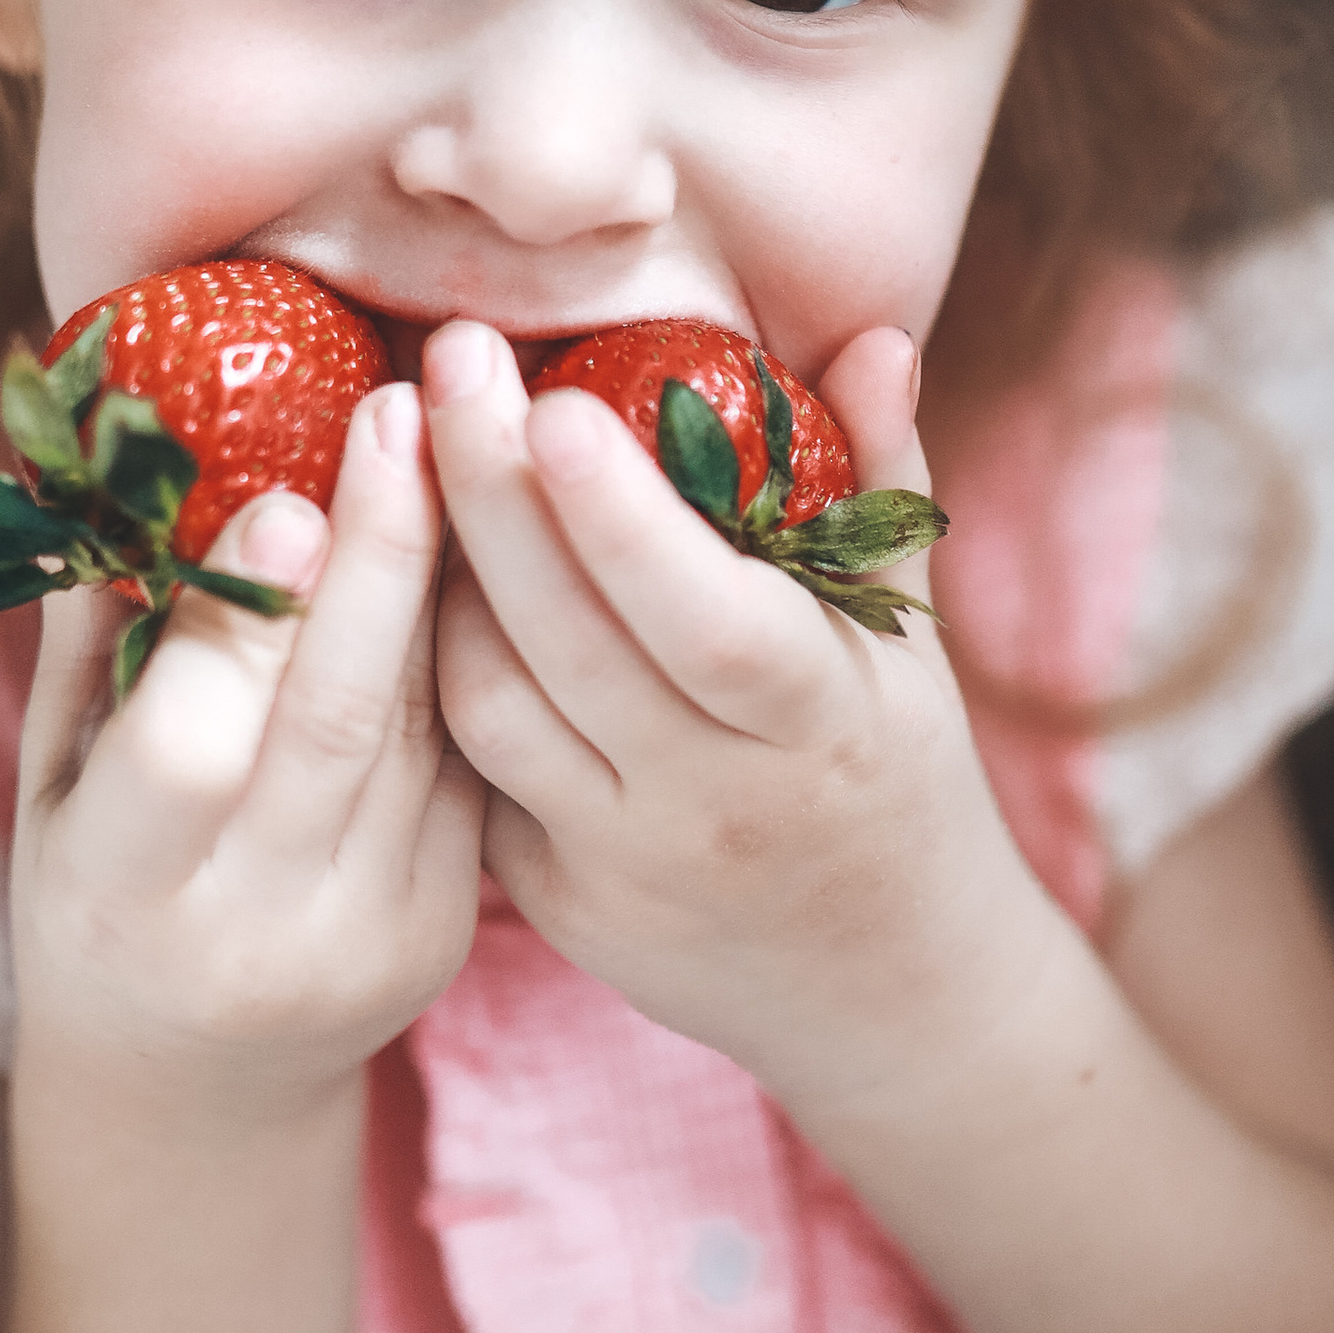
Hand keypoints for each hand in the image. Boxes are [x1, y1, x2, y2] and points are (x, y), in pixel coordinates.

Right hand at [12, 381, 482, 1126]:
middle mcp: (255, 930)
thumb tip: (110, 468)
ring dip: (445, 580)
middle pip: (338, 722)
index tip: (286, 491)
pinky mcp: (447, 930)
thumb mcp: (53, 790)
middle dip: (379, 553)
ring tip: (455, 442)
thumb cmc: (98, 899)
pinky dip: (470, 650)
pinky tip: (482, 546)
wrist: (196, 1087)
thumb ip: (89, 645)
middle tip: (399, 410)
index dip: (243, 623)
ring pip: (424, 734)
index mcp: (125, 895)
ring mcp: (370, 940)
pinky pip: (467, 764)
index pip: (193, 751)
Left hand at [426, 320, 1059, 1114]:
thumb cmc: (899, 777)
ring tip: (425, 450)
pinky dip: (436, 667)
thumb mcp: (914, 648)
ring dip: (438, 575)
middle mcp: (718, 807)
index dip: (620, 519)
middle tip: (448, 359)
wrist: (888, 994)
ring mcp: (626, 867)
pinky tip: (420, 572)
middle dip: (491, 493)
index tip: (556, 400)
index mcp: (825, 729)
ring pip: (487, 709)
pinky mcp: (558, 907)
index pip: (709, 622)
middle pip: (568, 646)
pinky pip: (469, 771)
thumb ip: (883, 491)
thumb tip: (874, 338)